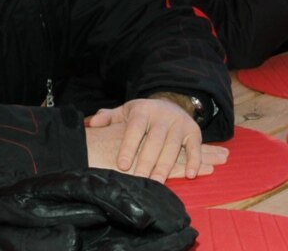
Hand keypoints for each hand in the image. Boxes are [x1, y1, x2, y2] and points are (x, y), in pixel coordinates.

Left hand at [85, 98, 227, 181]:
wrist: (170, 104)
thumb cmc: (142, 116)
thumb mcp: (125, 112)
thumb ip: (108, 118)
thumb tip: (92, 123)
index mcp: (143, 110)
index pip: (135, 129)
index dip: (128, 147)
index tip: (121, 166)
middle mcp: (163, 115)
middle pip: (155, 139)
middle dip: (146, 161)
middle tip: (139, 180)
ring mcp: (180, 122)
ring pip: (173, 145)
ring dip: (166, 165)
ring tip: (157, 183)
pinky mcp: (194, 131)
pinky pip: (195, 146)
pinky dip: (194, 160)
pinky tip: (190, 175)